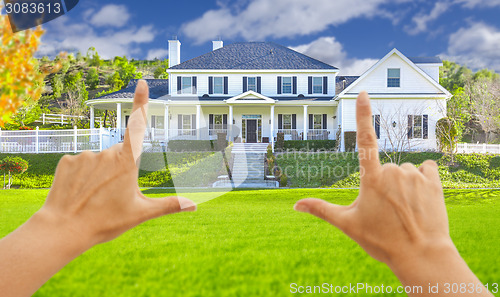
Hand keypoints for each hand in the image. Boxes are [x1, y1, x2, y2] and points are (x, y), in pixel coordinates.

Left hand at [0, 80, 195, 296]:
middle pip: (118, 155)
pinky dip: (82, 176)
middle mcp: (106, 153)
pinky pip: (79, 164)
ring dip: (99, 174)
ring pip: (98, 161)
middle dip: (119, 170)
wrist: (63, 230)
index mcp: (126, 162)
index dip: (140, 103)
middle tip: (112, 196)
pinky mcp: (66, 161)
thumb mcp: (140, 213)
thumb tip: (193, 206)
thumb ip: (169, 206)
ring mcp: (84, 155)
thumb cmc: (105, 222)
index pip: (137, 126)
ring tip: (93, 198)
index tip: (142, 82)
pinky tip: (78, 193)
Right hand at [294, 91, 492, 295]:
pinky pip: (426, 170)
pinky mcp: (434, 181)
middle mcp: (393, 170)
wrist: (421, 256)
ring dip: (403, 184)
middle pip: (384, 168)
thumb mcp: (347, 224)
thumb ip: (321, 209)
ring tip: (404, 210)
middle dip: (383, 185)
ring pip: (404, 171)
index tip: (363, 92)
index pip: (365, 138)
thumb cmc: (382, 241)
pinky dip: (422, 180)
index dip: (362, 114)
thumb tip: (295, 205)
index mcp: (371, 177)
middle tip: (386, 211)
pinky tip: (420, 199)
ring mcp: (415, 175)